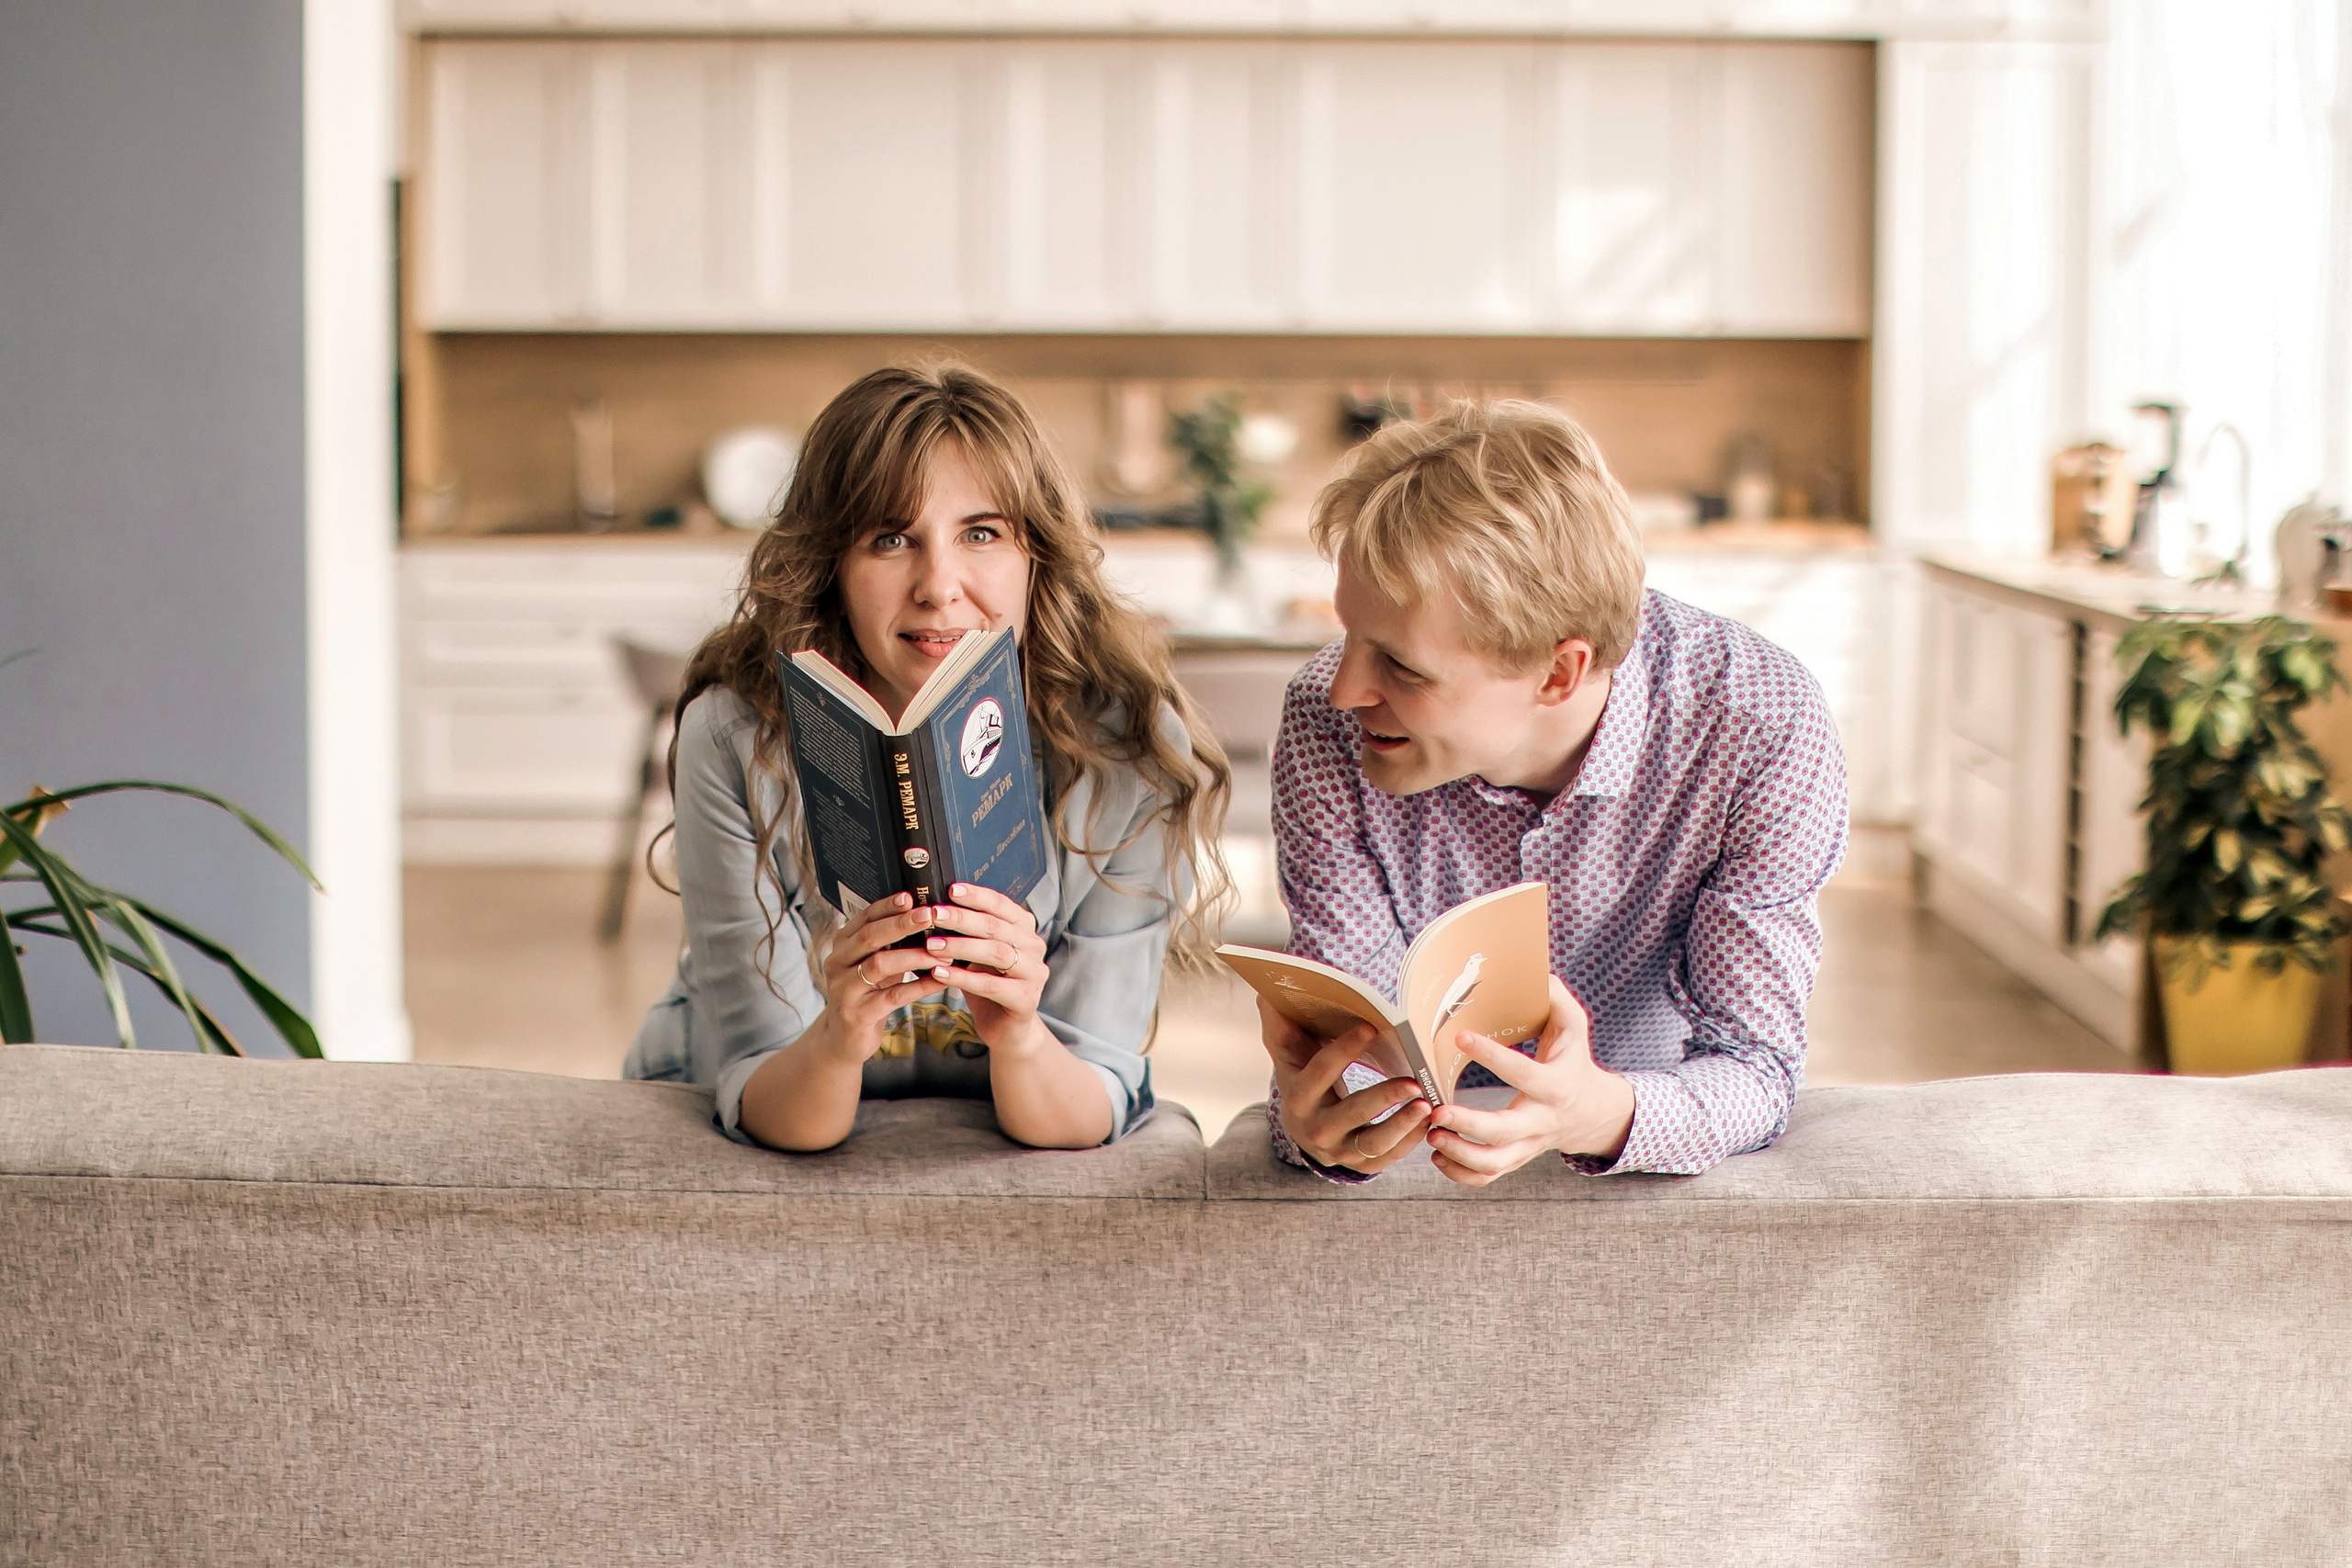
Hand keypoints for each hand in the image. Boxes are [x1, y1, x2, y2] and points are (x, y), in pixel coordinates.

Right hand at [813, 892, 949, 1063]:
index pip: (865, 918)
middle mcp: (838, 963)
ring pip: (881, 965)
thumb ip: (890, 943)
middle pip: (870, 937)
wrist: (843, 1038)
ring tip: (942, 952)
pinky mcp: (857, 1014)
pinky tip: (940, 980)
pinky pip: (893, 996)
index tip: (911, 897)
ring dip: (915, 956)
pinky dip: (920, 986)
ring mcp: (845, 989)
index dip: (888, 906)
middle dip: (901, 924)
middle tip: (929, 915)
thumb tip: (927, 916)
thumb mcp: (874, 964)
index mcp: (842, 945)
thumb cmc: (867, 993)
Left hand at [918, 882, 1051, 1056]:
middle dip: (962, 919)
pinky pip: (991, 985)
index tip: (950, 890)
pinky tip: (940, 974)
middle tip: (934, 914)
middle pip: (996, 927)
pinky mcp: (1027, 1000)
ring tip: (932, 945)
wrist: (1007, 1029)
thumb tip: (934, 909)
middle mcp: (1034, 947)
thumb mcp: (978, 954)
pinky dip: (963, 978)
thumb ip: (967, 933)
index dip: (977, 896)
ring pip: (996, 953)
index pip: (1002, 905)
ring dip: (960, 947)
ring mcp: (1034, 974)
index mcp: (1024, 929)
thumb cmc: (989, 985)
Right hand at [1260, 997, 1429, 1174]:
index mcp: (1297, 1096)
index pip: (1320, 1072)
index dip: (1344, 1050)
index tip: (1371, 1027)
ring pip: (1373, 1143)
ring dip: (1402, 1125)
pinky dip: (1409, 1142)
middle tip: (1413, 1081)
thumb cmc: (1303, 1077)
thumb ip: (1279, 1024)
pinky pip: (1387, 1158)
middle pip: (1352, 1114)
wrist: (1304, 1127)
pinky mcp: (1359, 1165)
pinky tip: (1426, 1122)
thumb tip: (1267, 990)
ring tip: (1425, 1104)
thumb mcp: (1288, 1054)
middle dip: (1383, 1097)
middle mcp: (1316, 1128)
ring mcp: (1338, 1150)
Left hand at [1425, 975, 1633, 1185]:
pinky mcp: (1515, 1159)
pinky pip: (1487, 1177)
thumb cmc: (1574, 1061)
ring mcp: (1527, 1146)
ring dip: (1459, 1153)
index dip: (1493, 1056)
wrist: (1592, 1113)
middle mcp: (1541, 1121)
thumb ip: (1557, 999)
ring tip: (1431, 1134)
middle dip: (1468, 1125)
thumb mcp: (1574, 1028)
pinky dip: (1459, 1173)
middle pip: (1504, 1133)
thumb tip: (1536, 973)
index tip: (1460, 1036)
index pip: (1524, 1074)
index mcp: (1555, 1086)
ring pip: (1493, 1163)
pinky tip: (1438, 1153)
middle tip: (1436, 1112)